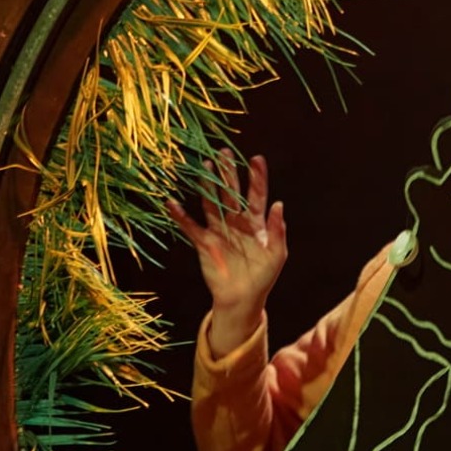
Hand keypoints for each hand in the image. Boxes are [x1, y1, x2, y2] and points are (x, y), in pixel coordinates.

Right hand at [166, 150, 286, 356]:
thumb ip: (277, 230)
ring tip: (204, 164)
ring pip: (211, 202)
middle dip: (228, 173)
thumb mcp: (277, 254)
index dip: (257, 178)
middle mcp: (236, 221)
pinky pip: (190, 226)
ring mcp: (220, 230)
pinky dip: (181, 216)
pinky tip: (172, 203)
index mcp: (256, 223)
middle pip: (231, 192)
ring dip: (207, 185)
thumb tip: (279, 204)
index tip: (256, 159)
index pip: (257, 195)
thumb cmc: (264, 276)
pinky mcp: (204, 242)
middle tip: (224, 152)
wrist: (243, 298)